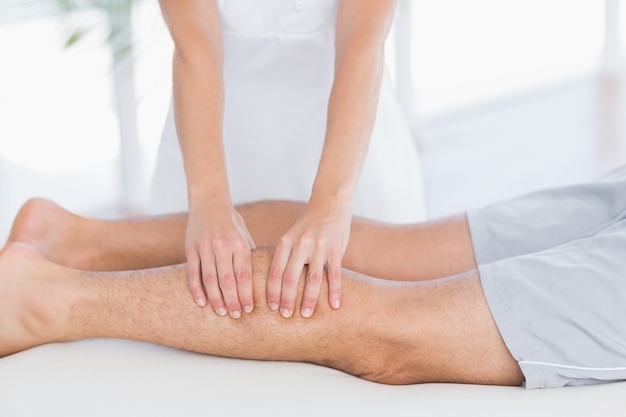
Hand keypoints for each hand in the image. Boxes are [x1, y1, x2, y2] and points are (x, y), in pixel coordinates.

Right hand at [186, 204, 255, 317]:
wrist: (209, 203)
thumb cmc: (232, 223)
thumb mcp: (245, 236)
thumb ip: (250, 256)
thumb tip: (260, 280)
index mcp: (240, 244)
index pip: (244, 274)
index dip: (246, 294)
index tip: (249, 309)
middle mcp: (223, 246)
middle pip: (227, 280)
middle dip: (232, 300)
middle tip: (236, 315)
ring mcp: (205, 247)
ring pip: (210, 279)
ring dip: (216, 298)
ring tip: (222, 312)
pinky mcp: (191, 248)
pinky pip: (193, 273)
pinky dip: (196, 289)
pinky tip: (202, 302)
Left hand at [267, 196, 350, 317]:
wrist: (329, 202)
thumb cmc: (308, 223)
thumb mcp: (291, 236)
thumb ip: (285, 256)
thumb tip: (274, 283)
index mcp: (286, 242)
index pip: (275, 272)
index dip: (272, 292)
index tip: (271, 308)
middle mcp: (301, 244)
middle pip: (290, 278)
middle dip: (286, 300)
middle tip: (285, 316)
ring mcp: (319, 246)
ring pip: (312, 278)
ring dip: (308, 299)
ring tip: (306, 314)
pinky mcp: (336, 248)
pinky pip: (335, 274)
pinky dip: (335, 291)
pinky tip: (334, 305)